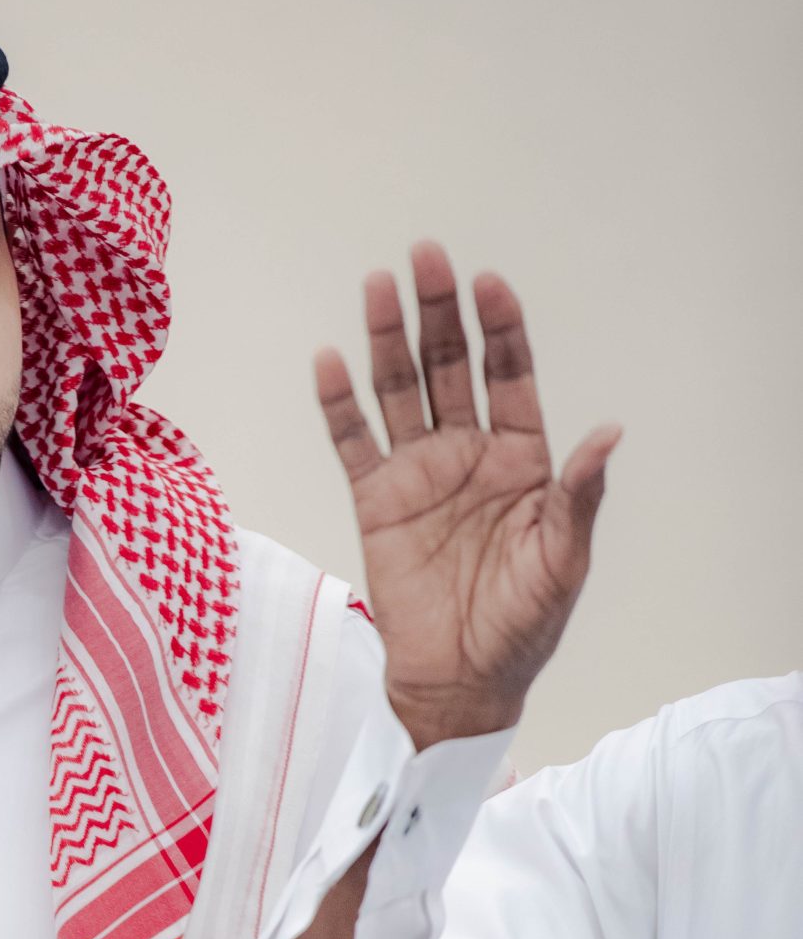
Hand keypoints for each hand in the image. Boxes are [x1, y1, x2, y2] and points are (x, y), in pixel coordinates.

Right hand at [316, 241, 620, 747]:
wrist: (459, 681)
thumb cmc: (521, 626)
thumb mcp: (563, 561)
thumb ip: (578, 496)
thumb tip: (607, 434)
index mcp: (521, 460)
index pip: (510, 377)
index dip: (501, 330)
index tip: (490, 285)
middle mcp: (468, 454)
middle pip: (450, 367)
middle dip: (439, 312)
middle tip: (426, 257)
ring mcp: (418, 474)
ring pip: (399, 390)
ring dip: (387, 338)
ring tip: (378, 286)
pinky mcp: (375, 503)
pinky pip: (352, 443)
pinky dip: (338, 404)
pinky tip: (330, 360)